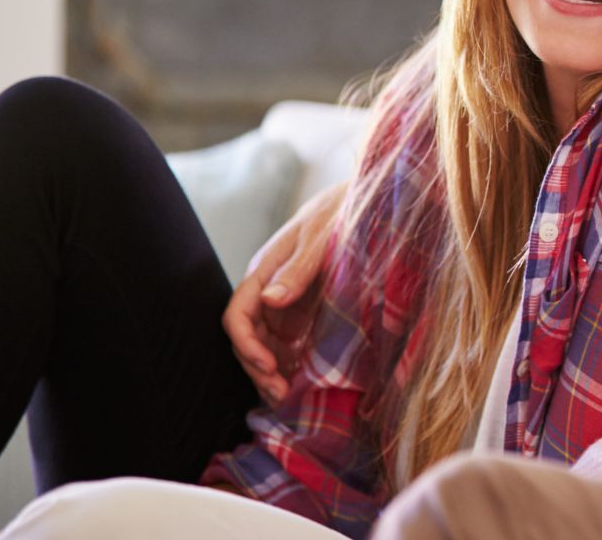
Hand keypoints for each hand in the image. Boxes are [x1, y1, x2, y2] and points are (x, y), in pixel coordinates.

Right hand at [224, 182, 344, 404]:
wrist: (364, 204)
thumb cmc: (340, 214)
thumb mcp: (322, 239)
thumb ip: (299, 269)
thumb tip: (270, 300)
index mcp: (264, 271)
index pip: (237, 315)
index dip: (247, 345)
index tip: (270, 367)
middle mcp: (269, 292)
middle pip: (248, 338)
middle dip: (258, 368)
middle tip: (281, 393)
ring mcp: (285, 305)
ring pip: (265, 346)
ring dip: (271, 373)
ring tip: (286, 398)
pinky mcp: (303, 314)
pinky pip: (287, 345)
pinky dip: (289, 366)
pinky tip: (299, 384)